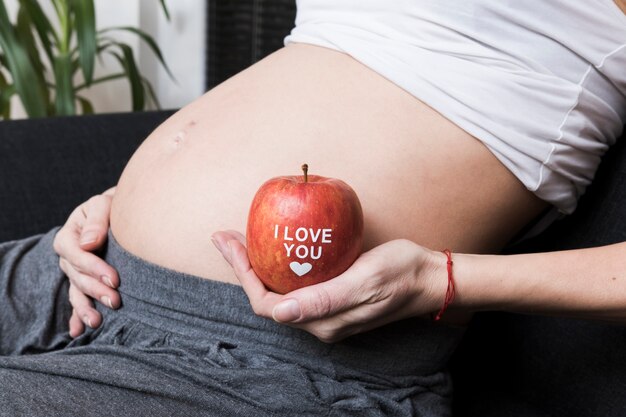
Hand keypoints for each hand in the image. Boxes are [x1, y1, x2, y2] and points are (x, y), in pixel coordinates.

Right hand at [53, 187, 120, 337]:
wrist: (118, 213)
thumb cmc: (112, 207)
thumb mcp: (103, 205)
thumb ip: (96, 220)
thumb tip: (89, 243)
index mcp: (70, 236)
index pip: (76, 255)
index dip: (93, 268)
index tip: (114, 279)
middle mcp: (69, 257)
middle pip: (78, 277)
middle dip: (95, 290)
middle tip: (115, 301)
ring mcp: (75, 271)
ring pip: (77, 292)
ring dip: (85, 308)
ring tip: (97, 323)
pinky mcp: (85, 282)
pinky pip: (78, 300)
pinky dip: (77, 316)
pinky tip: (79, 332)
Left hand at [211, 230, 446, 342]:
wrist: (428, 277)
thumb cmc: (400, 274)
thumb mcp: (364, 282)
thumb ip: (324, 300)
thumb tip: (280, 313)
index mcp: (322, 321)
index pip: (267, 303)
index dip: (244, 274)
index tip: (230, 242)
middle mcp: (319, 320)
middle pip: (267, 297)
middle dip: (243, 266)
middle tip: (225, 235)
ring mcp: (326, 309)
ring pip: (280, 289)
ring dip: (258, 263)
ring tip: (242, 237)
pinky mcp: (333, 294)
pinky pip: (296, 281)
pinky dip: (279, 262)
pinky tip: (276, 243)